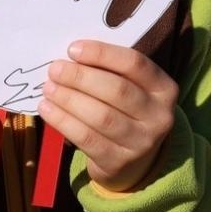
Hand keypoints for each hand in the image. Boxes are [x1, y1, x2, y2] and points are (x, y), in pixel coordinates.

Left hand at [40, 40, 176, 192]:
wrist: (134, 162)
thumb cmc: (126, 111)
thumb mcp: (131, 89)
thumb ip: (109, 71)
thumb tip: (71, 57)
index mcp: (164, 88)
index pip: (135, 64)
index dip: (102, 54)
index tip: (73, 49)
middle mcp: (159, 116)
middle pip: (117, 90)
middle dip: (81, 77)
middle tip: (55, 69)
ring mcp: (141, 142)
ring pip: (101, 116)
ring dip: (69, 99)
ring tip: (49, 88)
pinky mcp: (119, 162)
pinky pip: (87, 138)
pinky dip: (63, 121)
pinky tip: (47, 109)